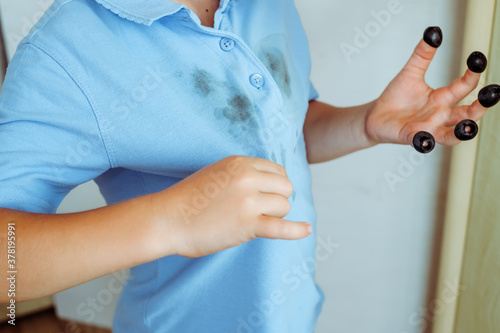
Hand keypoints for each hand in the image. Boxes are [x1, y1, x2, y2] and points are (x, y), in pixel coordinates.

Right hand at [149, 155, 311, 257]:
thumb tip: (268, 184)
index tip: (266, 196)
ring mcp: (248, 201)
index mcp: (240, 163)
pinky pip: (282, 227)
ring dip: (274, 215)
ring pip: (283, 206)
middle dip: (276, 199)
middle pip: (285, 187)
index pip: (276, 170)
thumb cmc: (188, 199)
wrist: (167, 219)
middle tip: (259, 210)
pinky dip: (296, 231)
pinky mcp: (248, 225)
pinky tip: (306, 231)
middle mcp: (247, 178)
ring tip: (252, 221)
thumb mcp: (216, 173)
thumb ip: (241, 174)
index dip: (274, 185)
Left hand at [364, 27, 498, 152]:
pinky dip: (425, 142)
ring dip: (461, 132)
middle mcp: (441, 115)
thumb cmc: (396, 97)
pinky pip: (422, 142)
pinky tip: (426, 140)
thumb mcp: (411, 72)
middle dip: (482, 106)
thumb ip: (423, 55)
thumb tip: (434, 32)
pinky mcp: (412, 137)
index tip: (477, 58)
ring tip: (468, 127)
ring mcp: (428, 128)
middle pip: (468, 114)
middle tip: (492, 93)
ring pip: (451, 135)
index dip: (473, 73)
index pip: (466, 86)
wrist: (375, 116)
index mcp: (443, 98)